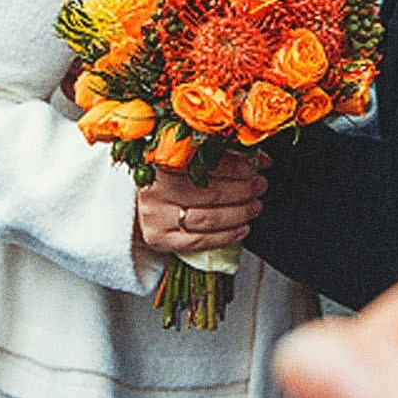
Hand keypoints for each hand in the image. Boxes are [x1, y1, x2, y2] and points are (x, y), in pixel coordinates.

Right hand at [135, 152, 263, 253]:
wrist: (136, 201)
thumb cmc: (167, 178)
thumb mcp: (188, 160)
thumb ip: (219, 156)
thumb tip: (259, 159)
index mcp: (163, 160)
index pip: (210, 162)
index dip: (240, 165)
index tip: (259, 165)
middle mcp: (156, 188)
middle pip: (212, 192)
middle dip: (245, 190)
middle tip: (260, 186)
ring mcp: (155, 215)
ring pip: (208, 217)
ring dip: (240, 213)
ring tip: (255, 207)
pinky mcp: (158, 237)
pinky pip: (198, 241)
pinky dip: (226, 236)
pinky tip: (242, 229)